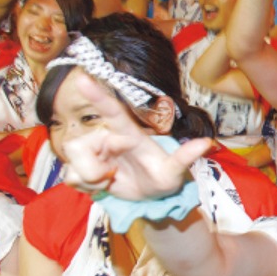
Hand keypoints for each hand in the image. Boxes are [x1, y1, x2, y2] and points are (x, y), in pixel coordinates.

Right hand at [60, 73, 212, 200]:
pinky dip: (86, 187)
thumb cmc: (162, 177)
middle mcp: (106, 138)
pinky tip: (101, 185)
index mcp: (128, 134)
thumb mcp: (174, 172)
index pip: (111, 111)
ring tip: (110, 180)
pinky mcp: (81, 167)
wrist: (150, 197)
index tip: (83, 78)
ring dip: (90, 179)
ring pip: (73, 164)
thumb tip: (206, 143)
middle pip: (80, 147)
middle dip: (92, 170)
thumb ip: (185, 157)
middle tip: (112, 177)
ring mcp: (93, 152)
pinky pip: (70, 177)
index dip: (97, 95)